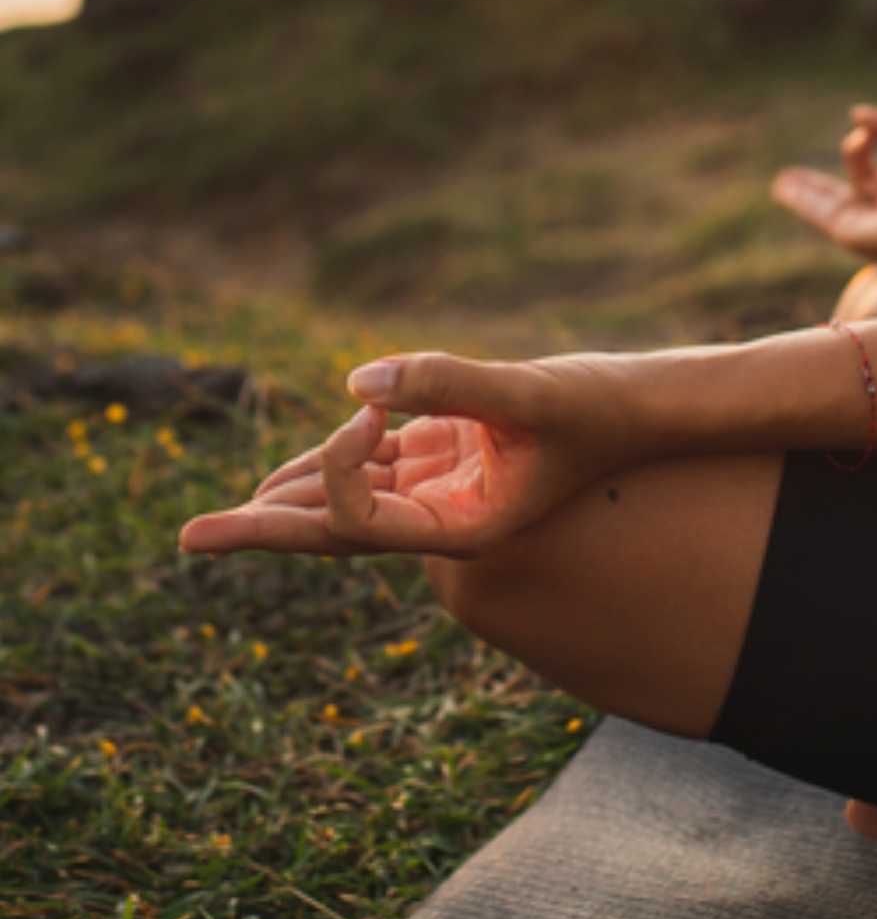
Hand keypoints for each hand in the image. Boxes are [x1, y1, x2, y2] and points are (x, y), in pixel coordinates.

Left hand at [177, 352, 635, 559]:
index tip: (362, 412)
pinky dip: (340, 457)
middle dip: (266, 528)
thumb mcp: (528, 392)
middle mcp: (447, 516)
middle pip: (339, 529)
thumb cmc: (598, 408)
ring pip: (354, 496)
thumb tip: (359, 381)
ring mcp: (447, 485)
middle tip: (190, 537)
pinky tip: (301, 460)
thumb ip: (448, 383)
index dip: (342, 470)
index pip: (368, 518)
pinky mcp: (453, 452)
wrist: (645, 408)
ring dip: (293, 496)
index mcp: (464, 528)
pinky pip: (381, 463)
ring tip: (224, 514)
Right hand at [772, 104, 876, 256]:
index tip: (863, 132)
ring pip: (830, 213)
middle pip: (847, 204)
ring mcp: (875, 234)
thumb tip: (857, 115)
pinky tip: (787, 185)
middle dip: (819, 192)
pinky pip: (826, 217)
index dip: (861, 150)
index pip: (873, 179)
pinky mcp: (861, 238)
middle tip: (791, 179)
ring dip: (804, 197)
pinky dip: (805, 199)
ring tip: (780, 183)